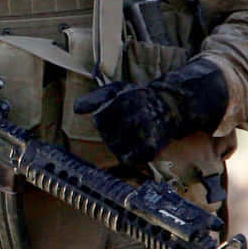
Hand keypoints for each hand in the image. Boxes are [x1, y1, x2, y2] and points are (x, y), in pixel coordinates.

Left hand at [73, 59, 227, 165]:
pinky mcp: (149, 149)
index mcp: (125, 101)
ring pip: (115, 147)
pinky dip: (129, 155)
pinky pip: (129, 159)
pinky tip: (135, 144)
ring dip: (119, 143)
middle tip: (126, 122)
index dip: (104, 117)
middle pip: (106, 135)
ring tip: (132, 131)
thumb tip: (76, 109)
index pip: (100, 119)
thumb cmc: (137, 98)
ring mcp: (143, 134)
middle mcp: (134, 117)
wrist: (171, 107)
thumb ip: (95, 98)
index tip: (117, 112)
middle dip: (111, 131)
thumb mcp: (115, 90)